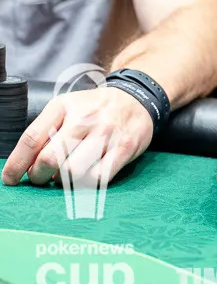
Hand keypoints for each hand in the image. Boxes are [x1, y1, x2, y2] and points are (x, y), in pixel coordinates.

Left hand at [1, 86, 152, 186]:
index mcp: (64, 106)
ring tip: (65, 176)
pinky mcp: (124, 148)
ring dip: (63, 181)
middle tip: (42, 178)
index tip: (10, 179)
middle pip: (50, 159)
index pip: (32, 139)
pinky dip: (87, 184)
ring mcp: (107, 134)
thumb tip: (26, 165)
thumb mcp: (67, 107)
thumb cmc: (95, 108)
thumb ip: (46, 131)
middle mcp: (85, 118)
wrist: (137, 99)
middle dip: (39, 176)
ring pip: (72, 172)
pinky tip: (86, 177)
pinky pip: (98, 178)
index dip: (16, 164)